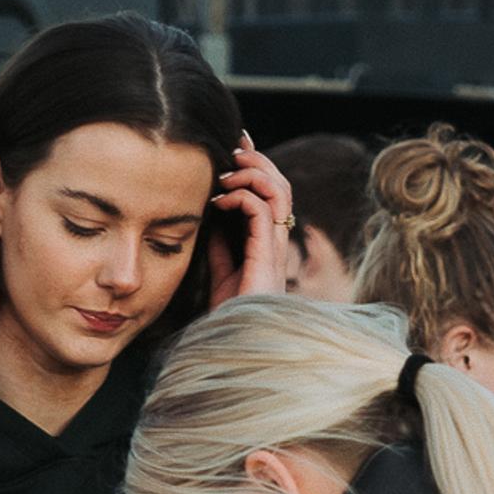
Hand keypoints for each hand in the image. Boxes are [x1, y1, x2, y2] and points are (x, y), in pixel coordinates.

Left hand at [208, 136, 293, 304]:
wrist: (234, 348)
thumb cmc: (230, 319)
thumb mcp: (222, 276)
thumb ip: (222, 249)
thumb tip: (212, 220)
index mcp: (268, 246)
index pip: (271, 197)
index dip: (258, 168)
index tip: (238, 147)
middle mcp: (276, 245)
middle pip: (281, 188)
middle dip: (259, 160)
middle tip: (235, 145)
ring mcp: (274, 251)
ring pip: (279, 193)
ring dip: (254, 173)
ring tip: (228, 168)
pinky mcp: (266, 258)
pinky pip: (261, 212)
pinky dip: (242, 196)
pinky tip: (221, 199)